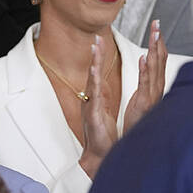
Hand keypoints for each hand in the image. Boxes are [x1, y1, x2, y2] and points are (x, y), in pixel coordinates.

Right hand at [78, 35, 118, 178]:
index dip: (98, 58)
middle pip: (93, 73)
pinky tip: (94, 72)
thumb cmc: (101, 135)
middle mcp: (91, 100)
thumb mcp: (102, 112)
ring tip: (95, 49)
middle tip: (96, 38)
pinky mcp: (92, 115)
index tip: (100, 41)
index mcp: (96, 98)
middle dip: (95, 55)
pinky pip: (93, 96)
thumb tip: (99, 88)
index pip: (98, 74)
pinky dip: (93, 83)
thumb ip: (100, 98)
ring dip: (93, 64)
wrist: (97, 155)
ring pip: (92, 81)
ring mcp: (90, 106)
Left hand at [122, 20, 167, 133]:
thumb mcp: (144, 99)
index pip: (159, 60)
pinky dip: (146, 70)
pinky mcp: (144, 104)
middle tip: (157, 22)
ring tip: (155, 33)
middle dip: (159, 40)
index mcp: (155, 87)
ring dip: (155, 49)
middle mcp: (157, 89)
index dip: (158, 42)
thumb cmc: (138, 122)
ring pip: (155, 68)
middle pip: (160, 60)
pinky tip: (145, 58)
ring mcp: (152, 96)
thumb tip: (149, 67)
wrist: (138, 144)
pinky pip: (145, 84)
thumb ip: (148, 84)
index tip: (156, 27)